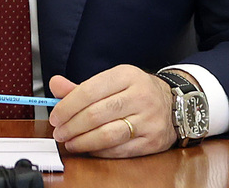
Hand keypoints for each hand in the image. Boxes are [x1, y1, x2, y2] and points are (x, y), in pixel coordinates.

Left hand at [48, 65, 176, 157]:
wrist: (174, 104)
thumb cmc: (136, 91)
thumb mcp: (112, 81)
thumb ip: (81, 87)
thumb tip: (54, 85)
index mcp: (126, 75)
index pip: (89, 91)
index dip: (67, 106)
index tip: (55, 116)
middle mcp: (140, 96)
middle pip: (96, 114)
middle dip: (72, 126)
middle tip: (59, 132)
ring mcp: (148, 119)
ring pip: (107, 134)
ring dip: (83, 141)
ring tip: (70, 142)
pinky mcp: (152, 140)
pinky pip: (120, 149)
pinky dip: (100, 151)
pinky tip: (89, 148)